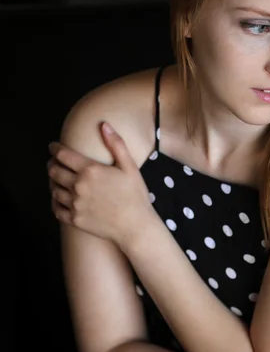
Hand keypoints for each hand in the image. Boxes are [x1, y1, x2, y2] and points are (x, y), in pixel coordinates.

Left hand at [47, 122, 154, 246]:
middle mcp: (78, 186)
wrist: (135, 226)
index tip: (52, 147)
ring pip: (53, 189)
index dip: (55, 149)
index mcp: (90, 170)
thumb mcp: (130, 167)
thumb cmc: (135, 196)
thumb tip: (104, 125)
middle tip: (53, 162)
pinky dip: (54, 201)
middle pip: (54, 171)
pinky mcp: (75, 219)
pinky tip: (58, 198)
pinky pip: (56, 208)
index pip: (63, 155)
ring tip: (56, 179)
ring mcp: (75, 204)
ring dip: (52, 182)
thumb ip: (116, 144)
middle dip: (51, 163)